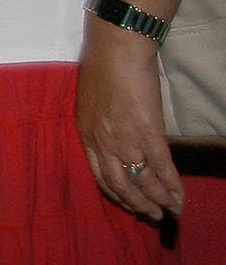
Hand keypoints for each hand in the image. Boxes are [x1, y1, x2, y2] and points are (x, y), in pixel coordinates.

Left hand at [80, 26, 182, 219]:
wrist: (117, 48)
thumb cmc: (102, 68)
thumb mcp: (89, 102)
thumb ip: (99, 125)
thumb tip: (114, 139)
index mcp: (86, 134)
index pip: (99, 176)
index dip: (117, 194)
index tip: (129, 203)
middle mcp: (102, 142)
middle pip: (119, 185)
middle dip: (137, 204)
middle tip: (153, 216)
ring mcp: (125, 139)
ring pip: (141, 181)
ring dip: (157, 199)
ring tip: (170, 210)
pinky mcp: (148, 132)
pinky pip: (160, 166)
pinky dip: (171, 184)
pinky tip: (179, 194)